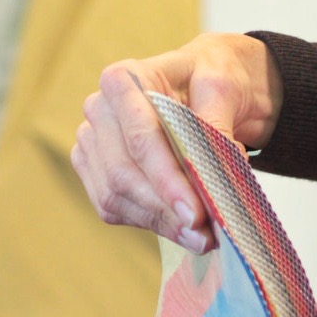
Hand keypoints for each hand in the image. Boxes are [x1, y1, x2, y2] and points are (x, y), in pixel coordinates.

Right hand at [70, 33, 282, 251]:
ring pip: (115, 195)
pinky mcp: (96, 171)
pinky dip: (151, 224)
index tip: (195, 213)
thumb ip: (216, 127)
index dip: (166, 180)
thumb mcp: (223, 88)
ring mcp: (93, 142)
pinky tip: (183, 230)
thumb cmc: (212, 79)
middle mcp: (99, 109)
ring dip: (160, 222)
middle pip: (123, 173)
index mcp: (124, 79)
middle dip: (166, 210)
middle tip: (206, 235)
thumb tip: (211, 177)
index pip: (141, 137)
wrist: (208, 87)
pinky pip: (113, 207)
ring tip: (202, 237)